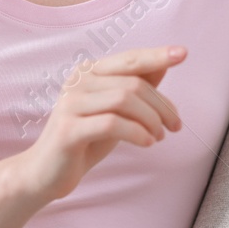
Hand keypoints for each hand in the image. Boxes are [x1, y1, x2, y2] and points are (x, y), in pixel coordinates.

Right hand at [16, 45, 185, 201]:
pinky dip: (137, 133)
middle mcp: (78, 82)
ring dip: (151, 120)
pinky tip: (147, 143)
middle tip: (175, 126)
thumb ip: (134, 88)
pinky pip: (112, 124)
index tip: (182, 53)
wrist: (46, 173)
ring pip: (124, 100)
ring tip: (159, 137)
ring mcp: (70, 104)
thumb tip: (163, 66)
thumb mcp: (114, 112)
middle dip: (161, 106)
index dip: (157, 56)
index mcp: (88, 72)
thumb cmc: (85, 141)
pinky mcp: (68, 129)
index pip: (129, 59)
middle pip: (133, 83)